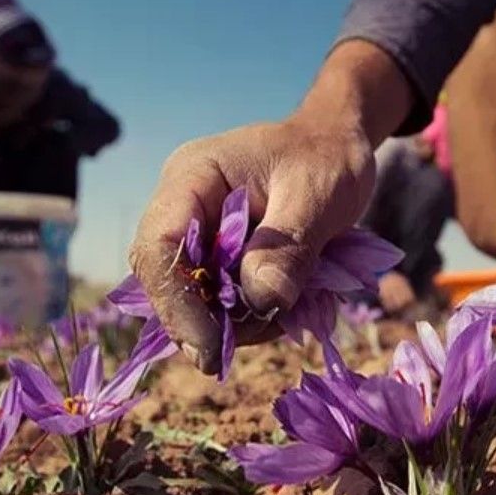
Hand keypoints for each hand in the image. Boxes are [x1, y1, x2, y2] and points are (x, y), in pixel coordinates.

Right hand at [128, 41, 411, 372]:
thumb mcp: (319, 197)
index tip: (210, 348)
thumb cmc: (328, 160)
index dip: (176, 302)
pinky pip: (218, 301)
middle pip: (166, 279)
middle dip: (208, 319)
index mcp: (193, 177)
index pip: (158, 245)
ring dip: (237, 321)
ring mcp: (197, 234)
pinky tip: (287, 304)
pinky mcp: (216, 258)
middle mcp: (182, 207)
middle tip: (267, 329)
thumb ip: (288, 247)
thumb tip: (260, 302)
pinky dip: (250, 315)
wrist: (338, 146)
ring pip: (192, 299)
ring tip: (290, 308)